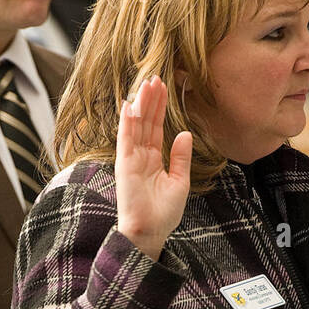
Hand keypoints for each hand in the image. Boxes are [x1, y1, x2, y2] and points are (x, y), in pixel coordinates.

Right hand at [115, 76, 191, 261]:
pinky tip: (130, 105)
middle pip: (145, 122)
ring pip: (135, 125)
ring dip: (140, 104)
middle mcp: (140, 156)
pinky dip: (127, 122)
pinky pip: (125, 139)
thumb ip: (181, 157)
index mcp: (153, 159)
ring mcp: (130, 159)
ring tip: (146, 84)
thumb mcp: (179, 182)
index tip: (164, 88)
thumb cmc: (163, 213)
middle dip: (150, 99)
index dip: (160, 108)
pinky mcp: (124, 165)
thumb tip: (185, 134)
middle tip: (155, 77)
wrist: (150, 231)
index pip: (156, 127)